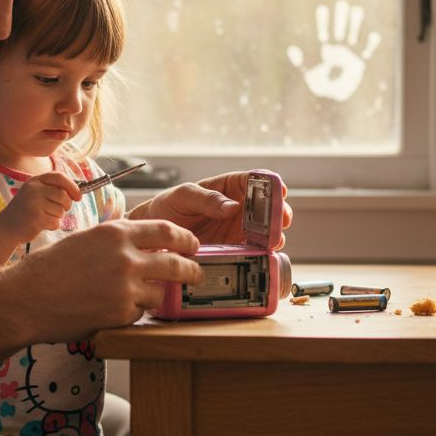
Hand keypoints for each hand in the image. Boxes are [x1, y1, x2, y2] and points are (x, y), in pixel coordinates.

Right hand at [0, 171, 80, 243]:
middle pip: (63, 195)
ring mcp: (33, 203)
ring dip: (57, 217)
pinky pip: (56, 222)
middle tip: (60, 211)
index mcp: (35, 181)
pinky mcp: (35, 218)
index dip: (72, 186)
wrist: (6, 227)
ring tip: (44, 217)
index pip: (59, 177)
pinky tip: (42, 225)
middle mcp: (33, 189)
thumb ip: (53, 190)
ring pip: (60, 210)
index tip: (78, 197)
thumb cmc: (26, 210)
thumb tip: (78, 193)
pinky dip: (53, 225)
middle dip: (66, 205)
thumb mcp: (36, 194)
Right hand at [0, 219, 203, 381]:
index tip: (192, 245)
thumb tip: (140, 244)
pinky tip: (114, 311)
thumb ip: (114, 241)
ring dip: (155, 296)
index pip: (166, 230)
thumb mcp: (84, 239)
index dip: (185, 238)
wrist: (25, 299)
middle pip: (176, 262)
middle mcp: (125, 257)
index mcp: (116, 232)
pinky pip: (139, 314)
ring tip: (143, 297)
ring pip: (159, 292)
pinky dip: (132, 313)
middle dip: (191, 270)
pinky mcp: (121, 313)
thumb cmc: (48, 268)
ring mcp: (125, 287)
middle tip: (196, 274)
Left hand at [130, 171, 292, 248]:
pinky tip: (264, 255)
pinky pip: (255, 250)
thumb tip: (233, 206)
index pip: (254, 181)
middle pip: (267, 207)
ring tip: (273, 240)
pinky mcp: (235, 250)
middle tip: (281, 220)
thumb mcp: (183, 196)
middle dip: (278, 212)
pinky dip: (263, 253)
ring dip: (274, 234)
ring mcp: (238, 230)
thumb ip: (206, 198)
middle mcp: (237, 208)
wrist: (154, 236)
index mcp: (227, 188)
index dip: (270, 184)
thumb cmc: (167, 208)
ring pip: (265, 230)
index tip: (279, 190)